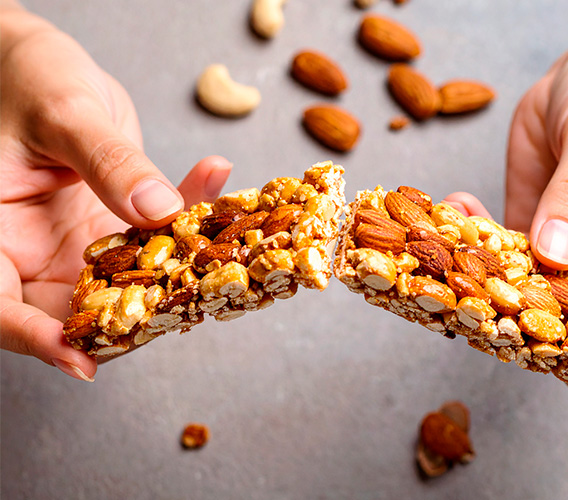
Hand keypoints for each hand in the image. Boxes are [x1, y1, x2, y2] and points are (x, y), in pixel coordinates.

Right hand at [0, 6, 232, 380]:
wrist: (40, 61)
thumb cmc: (24, 77)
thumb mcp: (62, 112)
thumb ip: (107, 162)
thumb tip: (157, 210)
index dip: (35, 340)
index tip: (82, 359)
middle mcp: (32, 252)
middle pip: (68, 314)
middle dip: (128, 320)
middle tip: (185, 308)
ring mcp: (75, 244)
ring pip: (124, 285)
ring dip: (174, 271)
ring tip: (219, 243)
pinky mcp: (112, 228)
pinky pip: (154, 239)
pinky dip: (187, 217)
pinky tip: (214, 177)